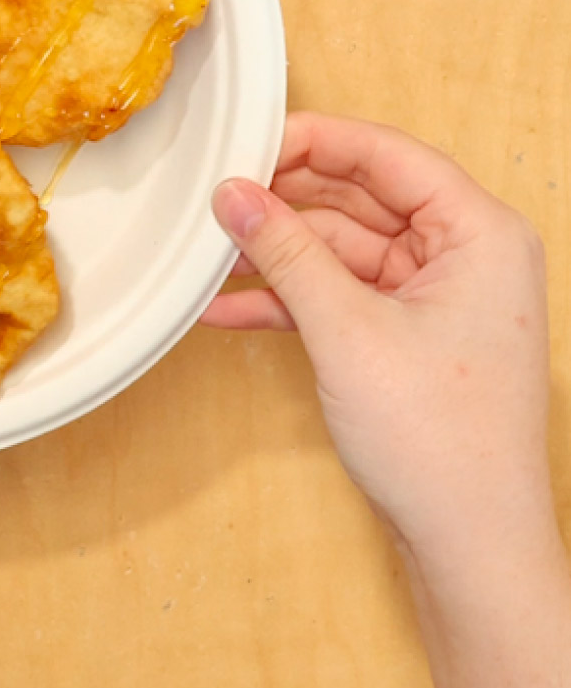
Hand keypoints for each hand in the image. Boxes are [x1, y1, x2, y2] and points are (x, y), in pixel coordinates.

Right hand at [202, 112, 554, 563]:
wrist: (468, 545)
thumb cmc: (441, 441)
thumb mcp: (348, 331)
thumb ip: (287, 252)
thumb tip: (234, 193)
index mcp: (478, 233)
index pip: (386, 155)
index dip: (313, 141)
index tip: (246, 144)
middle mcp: (461, 255)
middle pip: (358, 198)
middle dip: (284, 203)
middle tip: (217, 199)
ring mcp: (431, 296)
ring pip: (338, 248)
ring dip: (276, 254)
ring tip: (208, 255)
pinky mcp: (401, 333)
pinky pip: (336, 294)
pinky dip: (286, 299)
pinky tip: (225, 307)